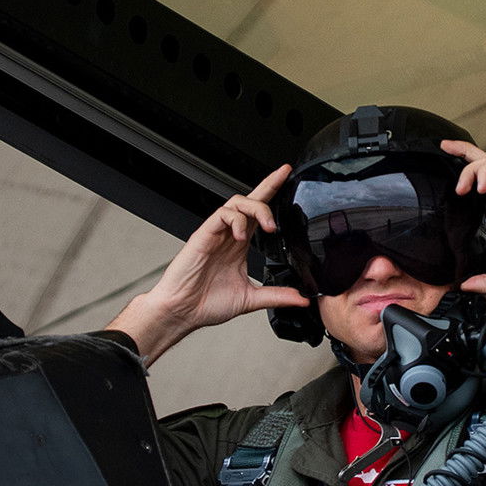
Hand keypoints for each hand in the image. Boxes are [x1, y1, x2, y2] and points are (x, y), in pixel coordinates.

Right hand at [107, 165, 309, 362]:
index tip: (287, 174)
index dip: (273, 191)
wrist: (183, 311)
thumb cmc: (206, 303)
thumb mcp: (250, 299)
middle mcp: (229, 235)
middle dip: (269, 189)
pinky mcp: (204, 235)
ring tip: (267, 227)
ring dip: (257, 209)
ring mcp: (216, 233)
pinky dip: (236, 220)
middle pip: (250, 199)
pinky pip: (222, 214)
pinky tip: (241, 236)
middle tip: (281, 202)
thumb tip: (301, 299)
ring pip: (238, 202)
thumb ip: (276, 296)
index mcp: (239, 245)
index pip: (259, 212)